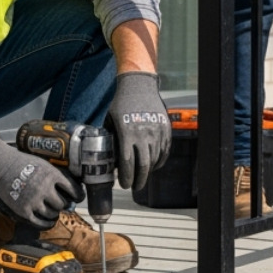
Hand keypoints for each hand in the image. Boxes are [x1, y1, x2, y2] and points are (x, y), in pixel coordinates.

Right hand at [0, 138, 82, 228]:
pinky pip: (39, 222)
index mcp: (52, 175)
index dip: (78, 195)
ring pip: (52, 214)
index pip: (73, 189)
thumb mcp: (44, 164)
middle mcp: (44, 188)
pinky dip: (46, 224)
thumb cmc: (24, 163)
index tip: (78, 198)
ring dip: (54, 213)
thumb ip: (56, 176)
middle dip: (62, 204)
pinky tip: (49, 221)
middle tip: (59, 203)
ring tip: (52, 210)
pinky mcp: (24, 210)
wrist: (2, 166)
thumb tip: (69, 191)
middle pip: (62, 204)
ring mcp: (34, 200)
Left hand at [108, 71, 169, 189]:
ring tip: (142, 177)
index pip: (128, 162)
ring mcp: (157, 131)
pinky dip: (159, 161)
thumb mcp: (110, 120)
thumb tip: (106, 157)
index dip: (126, 177)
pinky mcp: (166, 129)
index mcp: (127, 132)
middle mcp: (144, 133)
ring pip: (155, 160)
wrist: (139, 86)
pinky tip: (153, 166)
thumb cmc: (122, 103)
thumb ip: (110, 139)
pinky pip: (165, 151)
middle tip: (134, 187)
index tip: (124, 185)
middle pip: (143, 165)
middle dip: (139, 180)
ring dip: (148, 172)